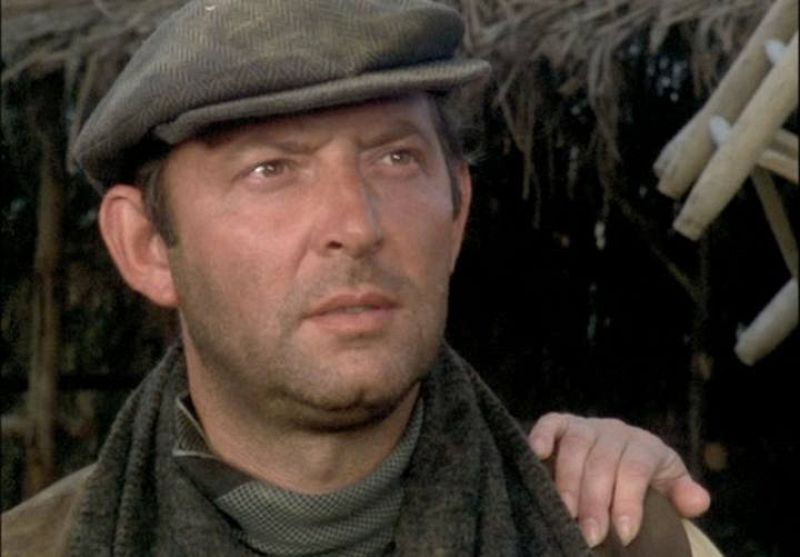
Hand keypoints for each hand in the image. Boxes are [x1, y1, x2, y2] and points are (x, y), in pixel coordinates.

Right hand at [529, 412, 709, 546]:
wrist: (623, 459)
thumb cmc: (645, 484)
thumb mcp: (668, 489)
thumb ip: (682, 496)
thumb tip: (697, 501)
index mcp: (646, 447)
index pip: (636, 469)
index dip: (629, 501)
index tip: (623, 534)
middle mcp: (616, 431)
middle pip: (603, 461)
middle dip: (596, 501)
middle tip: (590, 536)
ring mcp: (587, 426)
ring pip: (576, 446)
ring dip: (568, 481)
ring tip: (565, 514)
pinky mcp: (562, 424)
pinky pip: (551, 423)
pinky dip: (542, 435)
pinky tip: (536, 455)